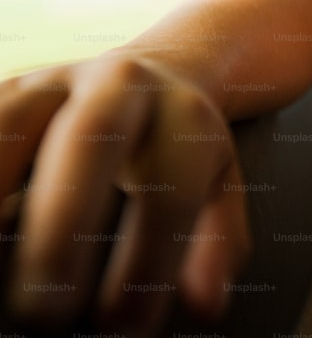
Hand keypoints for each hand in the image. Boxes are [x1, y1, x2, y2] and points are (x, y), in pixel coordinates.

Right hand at [0, 54, 249, 336]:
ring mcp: (51, 81)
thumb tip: (205, 305)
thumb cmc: (179, 150)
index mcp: (182, 111)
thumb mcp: (216, 187)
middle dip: (63, 224)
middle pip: (92, 135)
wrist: (148, 74)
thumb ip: (216, 242)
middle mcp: (118, 83)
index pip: (174, 185)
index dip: (150, 258)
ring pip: (10, 121)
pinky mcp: (4, 91)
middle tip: (43, 316)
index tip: (125, 329)